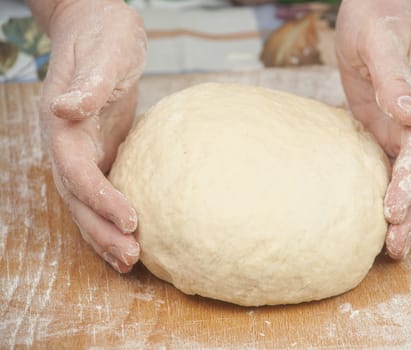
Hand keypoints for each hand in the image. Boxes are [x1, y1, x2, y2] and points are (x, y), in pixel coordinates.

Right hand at [36, 0, 146, 271]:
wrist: (97, 28)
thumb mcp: (102, 54)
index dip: (100, 200)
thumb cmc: (102, 36)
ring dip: (105, 234)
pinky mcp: (99, 151)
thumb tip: (65, 110)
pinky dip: (112, 216)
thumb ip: (86, 84)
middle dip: (102, 231)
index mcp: (62, 125)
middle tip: (132, 258)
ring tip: (131, 262)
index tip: (130, 221)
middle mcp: (66, 145)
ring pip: (86, 203)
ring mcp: (81, 151)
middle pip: (78, 199)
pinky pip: (101, 191)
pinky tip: (130, 235)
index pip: (77, 172)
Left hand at [335, 0, 410, 258]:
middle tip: (397, 245)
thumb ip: (395, 78)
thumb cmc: (376, 22)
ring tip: (396, 245)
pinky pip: (401, 166)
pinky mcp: (396, 129)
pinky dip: (397, 193)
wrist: (376, 12)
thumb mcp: (380, 43)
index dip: (410, 179)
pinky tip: (388, 218)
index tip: (393, 211)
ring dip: (410, 210)